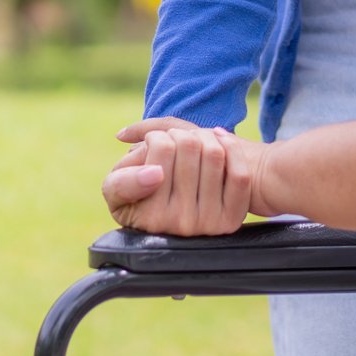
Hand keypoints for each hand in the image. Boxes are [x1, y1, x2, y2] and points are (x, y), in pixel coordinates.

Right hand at [102, 126, 256, 235]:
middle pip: (188, 146)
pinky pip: (239, 174)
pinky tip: (218, 142)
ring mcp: (208, 223)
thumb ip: (122, 181)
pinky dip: (231, 149)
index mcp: (149, 214)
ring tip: (194, 139)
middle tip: (175, 138)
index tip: (155, 141)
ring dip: (205, 136)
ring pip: (214, 154)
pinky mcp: (232, 219)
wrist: (176, 218)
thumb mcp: (116, 191)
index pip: (160, 149)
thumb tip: (155, 173)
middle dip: (180, 133)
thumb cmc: (138, 197)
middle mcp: (179, 222)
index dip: (157, 136)